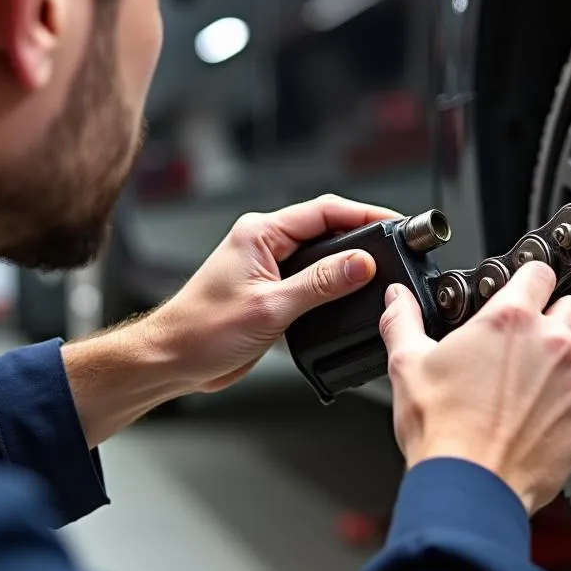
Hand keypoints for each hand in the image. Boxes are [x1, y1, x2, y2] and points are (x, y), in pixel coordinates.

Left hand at [150, 194, 398, 393]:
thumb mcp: (271, 306)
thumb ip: (321, 283)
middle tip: (396, 247)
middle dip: (362, 236)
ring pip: (321, 254)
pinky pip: (312, 279)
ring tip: (380, 271)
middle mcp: (264, 243)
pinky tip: (350, 296)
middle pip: (326, 228)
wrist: (174, 359)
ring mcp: (268, 266)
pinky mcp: (270, 290)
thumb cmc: (202, 330)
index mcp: (260, 232)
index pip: (324, 211)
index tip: (395, 222)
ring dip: (348, 262)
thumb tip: (362, 263)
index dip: (365, 213)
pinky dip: (334, 285)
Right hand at [379, 261, 570, 515]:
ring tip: (517, 393)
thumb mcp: (407, 365)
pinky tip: (529, 422)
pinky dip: (561, 408)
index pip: (540, 271)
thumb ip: (403, 320)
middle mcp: (551, 345)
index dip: (528, 277)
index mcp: (509, 320)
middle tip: (522, 340)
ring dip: (555, 367)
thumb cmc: (442, 429)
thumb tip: (398, 298)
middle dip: (552, 316)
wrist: (469, 488)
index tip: (520, 289)